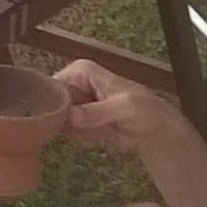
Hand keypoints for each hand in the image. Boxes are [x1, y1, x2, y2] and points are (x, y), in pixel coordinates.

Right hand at [53, 59, 182, 152]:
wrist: (156, 129)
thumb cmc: (145, 110)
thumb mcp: (123, 107)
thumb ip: (96, 112)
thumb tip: (71, 117)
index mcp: (81, 71)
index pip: (53, 84)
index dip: (50, 102)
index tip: (54, 119)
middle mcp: (74, 83)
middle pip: (50, 101)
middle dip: (57, 118)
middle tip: (72, 129)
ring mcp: (74, 102)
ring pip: (55, 117)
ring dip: (67, 129)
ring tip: (90, 130)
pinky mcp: (77, 120)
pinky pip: (65, 129)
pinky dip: (76, 135)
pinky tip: (93, 134)